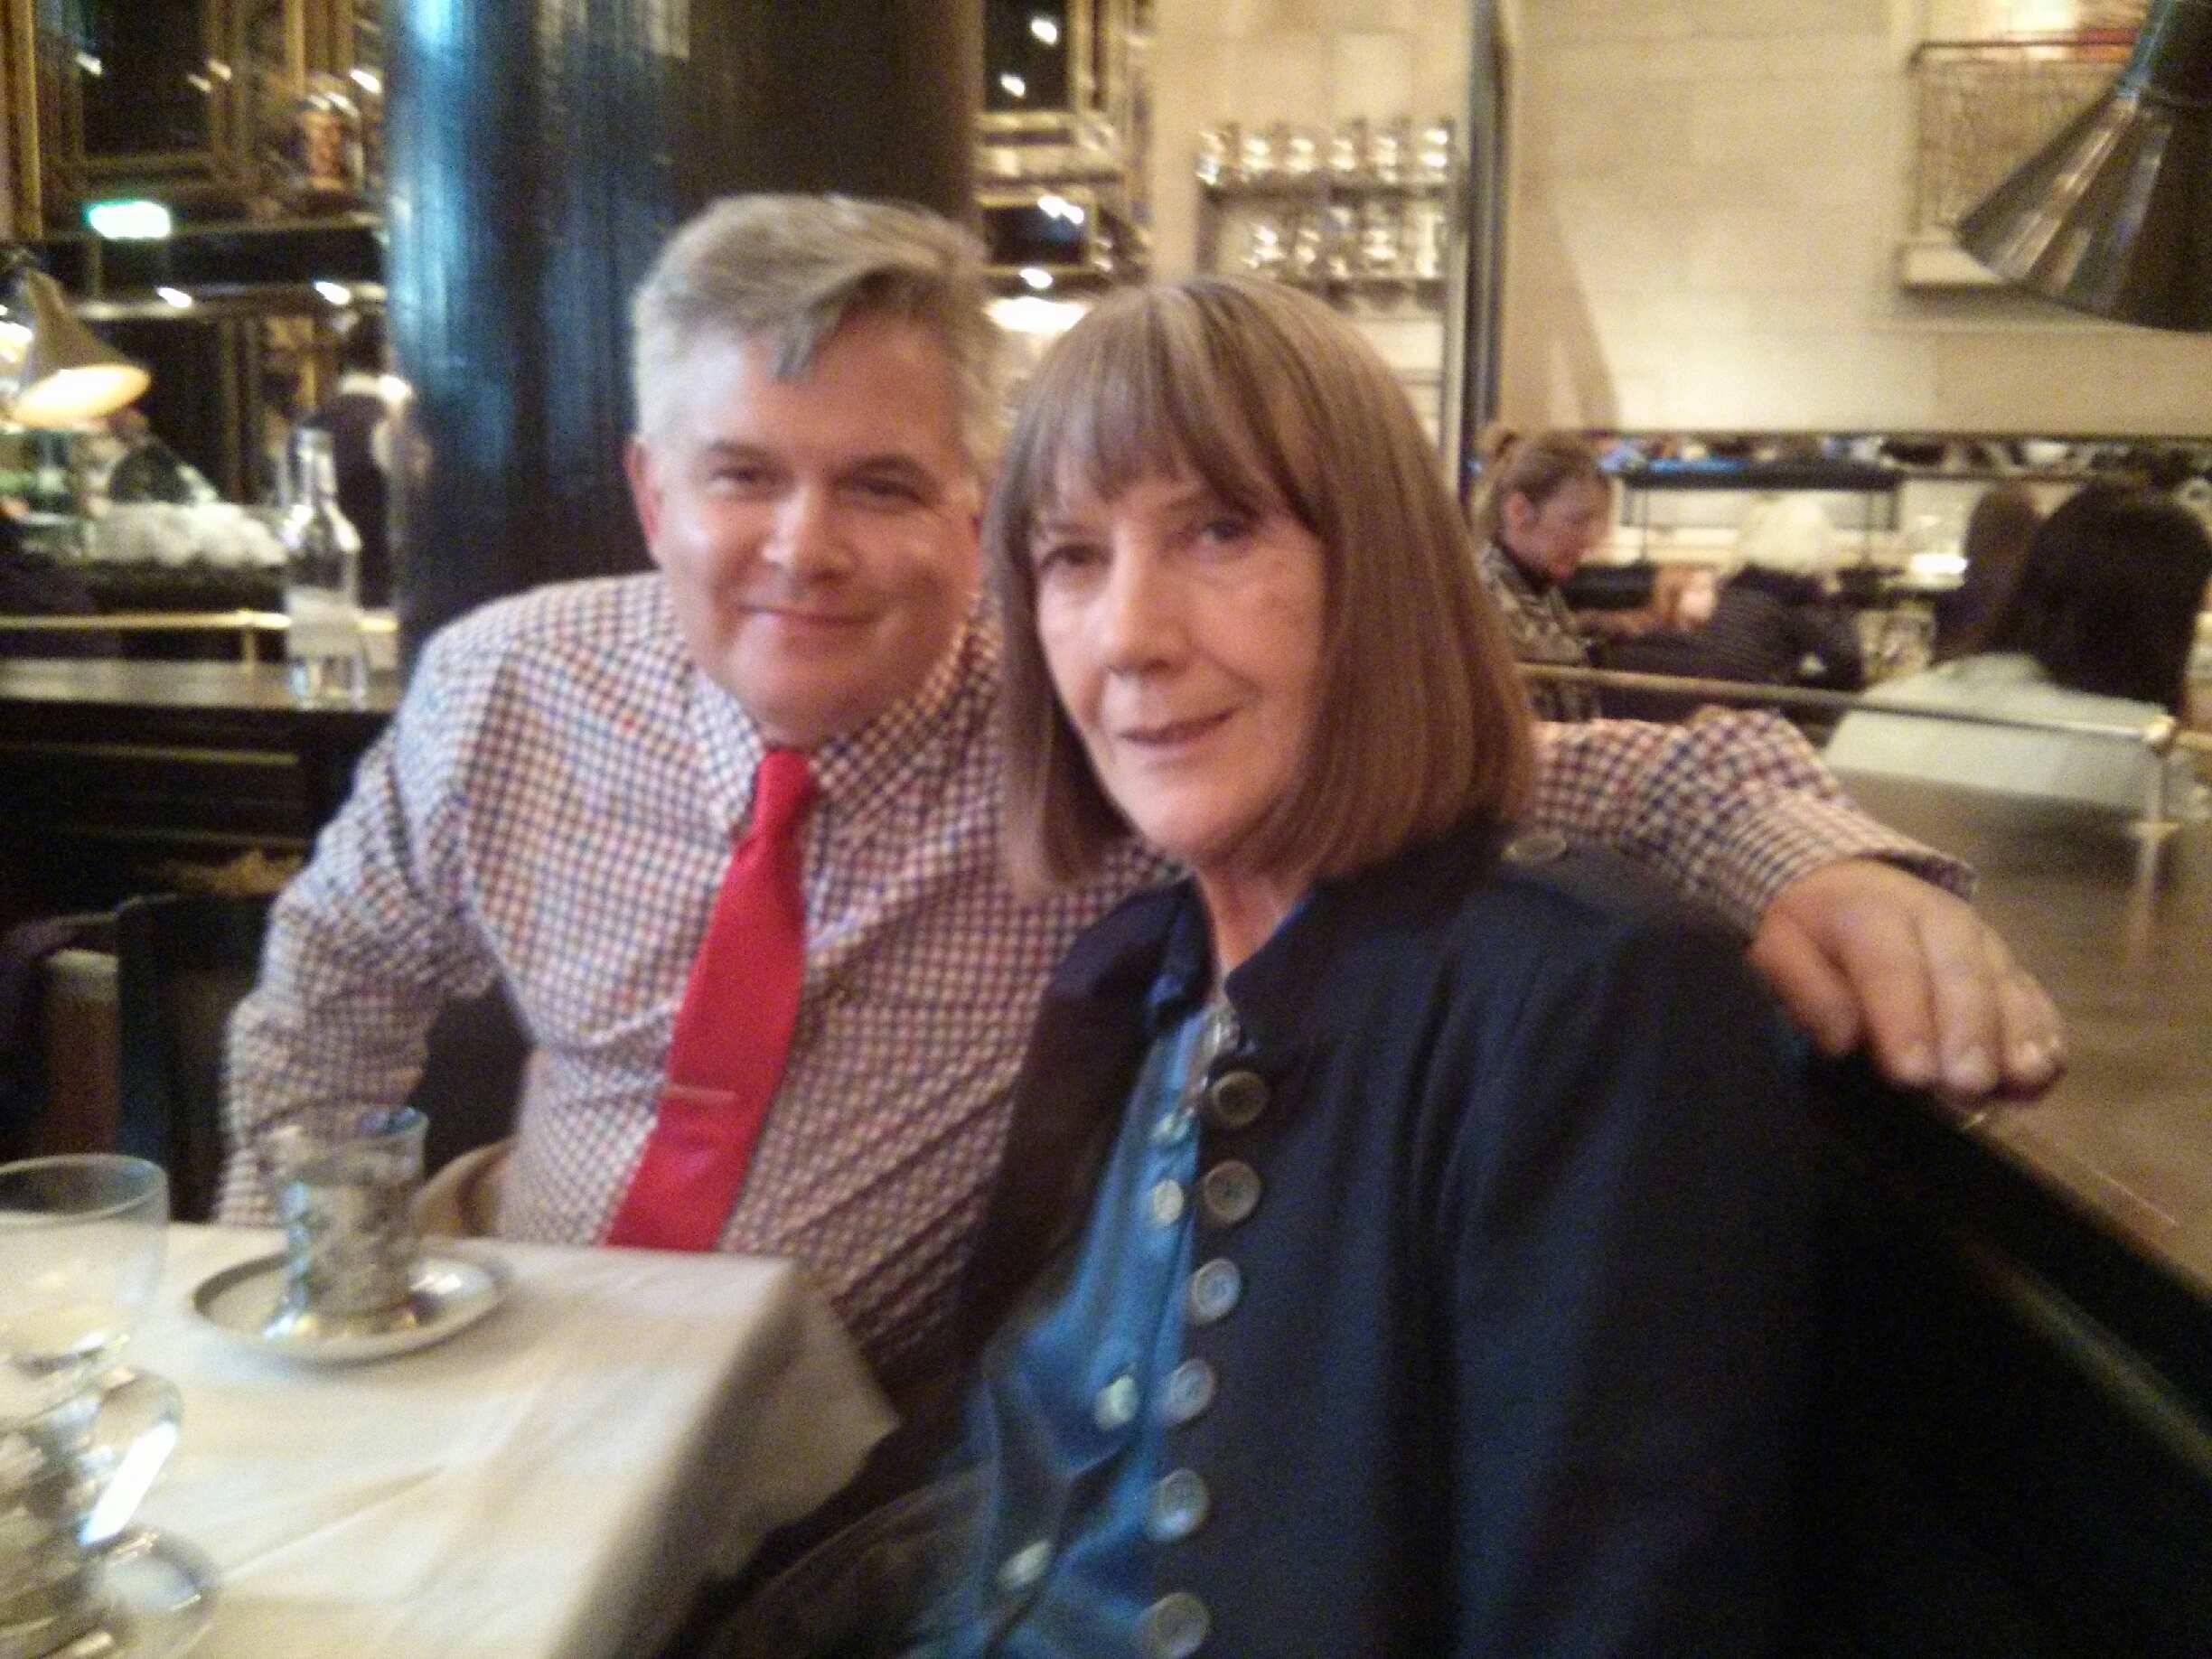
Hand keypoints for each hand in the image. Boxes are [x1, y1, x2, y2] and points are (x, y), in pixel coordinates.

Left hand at [1749, 859, 2063, 1103]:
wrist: (1852, 880)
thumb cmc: (1814, 929)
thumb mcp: (1782, 946)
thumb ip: (1805, 989)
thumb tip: (1841, 1039)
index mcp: (1874, 913)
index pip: (1892, 969)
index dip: (1905, 1022)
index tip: (1912, 1074)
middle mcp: (1939, 920)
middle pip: (1961, 976)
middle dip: (1967, 1034)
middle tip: (1966, 1086)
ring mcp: (1982, 940)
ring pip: (2006, 985)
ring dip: (2016, 1036)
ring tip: (2019, 1081)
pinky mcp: (2007, 964)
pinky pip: (2032, 995)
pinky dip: (2042, 1032)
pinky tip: (2044, 1071)